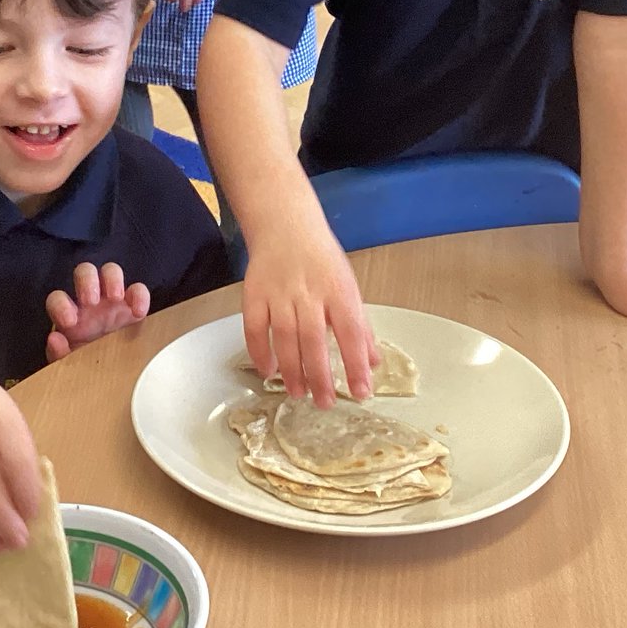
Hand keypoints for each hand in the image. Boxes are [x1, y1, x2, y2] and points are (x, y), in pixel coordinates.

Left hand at [45, 262, 149, 361]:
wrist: (115, 374)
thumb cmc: (88, 366)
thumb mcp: (70, 365)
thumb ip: (59, 355)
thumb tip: (55, 339)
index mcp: (70, 316)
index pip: (58, 299)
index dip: (60, 305)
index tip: (70, 322)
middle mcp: (90, 302)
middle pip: (84, 272)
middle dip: (87, 282)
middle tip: (91, 301)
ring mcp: (114, 300)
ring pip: (110, 270)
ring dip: (112, 279)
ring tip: (115, 297)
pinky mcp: (135, 306)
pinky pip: (138, 289)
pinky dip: (140, 295)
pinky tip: (138, 313)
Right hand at [243, 219, 378, 406]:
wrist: (286, 225)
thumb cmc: (321, 259)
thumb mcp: (348, 287)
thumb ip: (359, 327)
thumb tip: (372, 362)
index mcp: (339, 290)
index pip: (352, 332)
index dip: (357, 364)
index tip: (361, 391)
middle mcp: (309, 293)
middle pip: (314, 340)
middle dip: (320, 376)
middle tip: (324, 402)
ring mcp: (279, 293)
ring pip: (285, 338)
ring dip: (292, 370)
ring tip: (299, 393)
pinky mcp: (254, 294)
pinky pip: (255, 328)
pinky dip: (260, 352)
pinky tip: (268, 371)